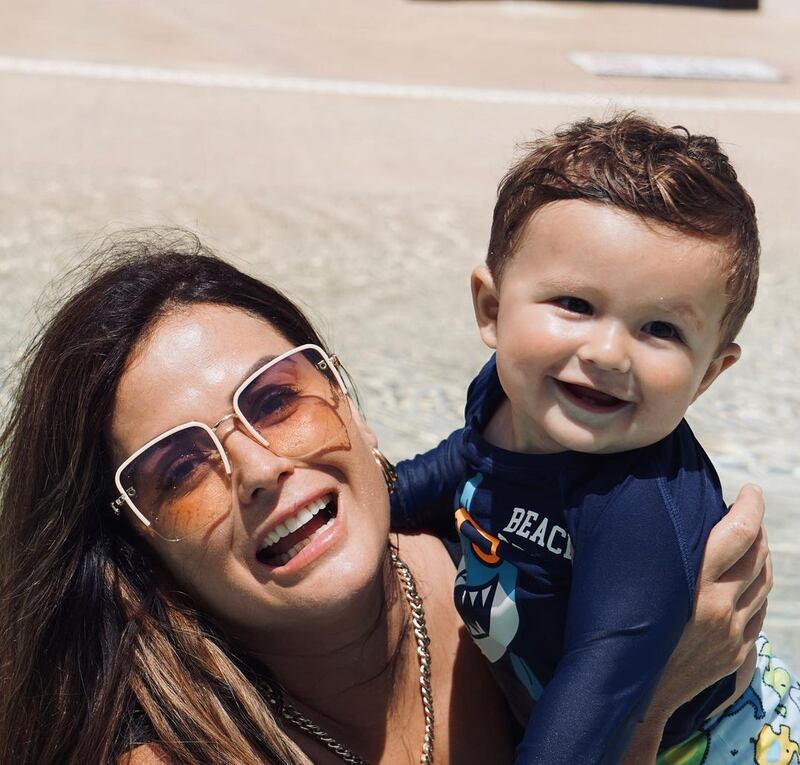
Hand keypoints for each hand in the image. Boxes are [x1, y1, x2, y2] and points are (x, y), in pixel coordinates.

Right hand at [652, 483, 771, 717]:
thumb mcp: (634, 586)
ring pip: (764, 582)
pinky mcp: (738, 652)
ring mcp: (733, 631)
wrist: (637, 695)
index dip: (751, 507)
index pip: (738, 533)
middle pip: (757, 554)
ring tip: (751, 539)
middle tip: (748, 508)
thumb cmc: (622, 630)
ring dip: (762, 555)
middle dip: (757, 526)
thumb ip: (651, 554)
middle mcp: (720, 605)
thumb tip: (648, 516)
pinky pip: (759, 611)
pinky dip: (758, 587)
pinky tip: (747, 579)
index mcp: (693, 583)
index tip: (750, 490)